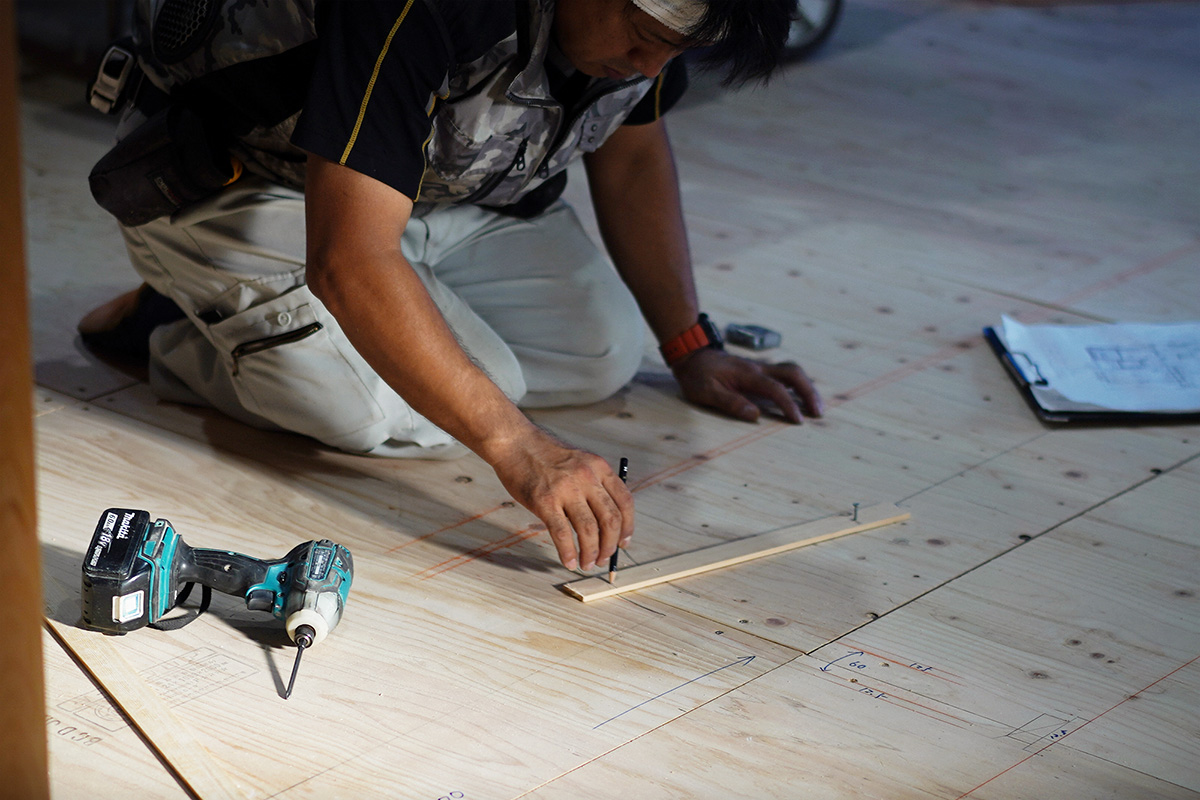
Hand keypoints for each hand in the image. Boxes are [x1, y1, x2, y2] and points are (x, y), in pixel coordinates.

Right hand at [489, 428, 633, 571]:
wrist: (515, 442)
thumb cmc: (545, 455)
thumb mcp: (579, 461)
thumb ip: (593, 485)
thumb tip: (604, 523)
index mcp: (599, 467)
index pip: (625, 502)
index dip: (628, 527)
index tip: (623, 543)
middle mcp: (587, 477)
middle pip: (610, 520)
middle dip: (610, 546)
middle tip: (604, 558)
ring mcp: (566, 489)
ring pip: (589, 530)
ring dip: (591, 553)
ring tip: (588, 564)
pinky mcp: (544, 500)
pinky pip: (561, 533)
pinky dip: (568, 552)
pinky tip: (569, 561)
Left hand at [671, 347, 822, 422]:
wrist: (692, 355)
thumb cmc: (698, 376)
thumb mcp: (707, 392)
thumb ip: (731, 402)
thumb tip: (755, 415)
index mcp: (747, 374)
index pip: (775, 389)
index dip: (789, 404)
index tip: (798, 420)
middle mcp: (759, 368)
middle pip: (793, 373)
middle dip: (809, 392)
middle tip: (819, 412)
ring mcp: (761, 367)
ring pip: (792, 371)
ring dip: (807, 387)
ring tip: (816, 407)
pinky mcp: (760, 370)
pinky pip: (785, 374)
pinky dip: (798, 384)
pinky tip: (803, 397)